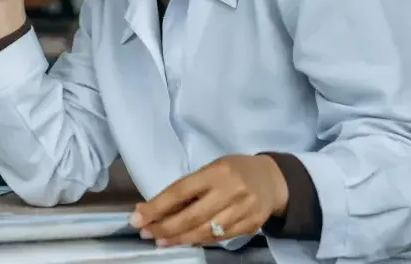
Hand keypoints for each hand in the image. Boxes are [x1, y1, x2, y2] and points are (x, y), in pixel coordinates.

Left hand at [129, 155, 288, 246]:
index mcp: (216, 172)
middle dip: (164, 227)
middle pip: (191, 216)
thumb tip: (156, 208)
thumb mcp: (212, 169)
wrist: (273, 180)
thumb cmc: (234, 171)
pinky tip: (185, 241)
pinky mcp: (251, 225)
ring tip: (161, 241)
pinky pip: (219, 237)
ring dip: (179, 238)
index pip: (180, 192)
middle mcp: (230, 191)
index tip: (137, 217)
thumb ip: (190, 187)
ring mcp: (242, 211)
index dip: (156, 207)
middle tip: (145, 233)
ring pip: (204, 231)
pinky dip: (199, 241)